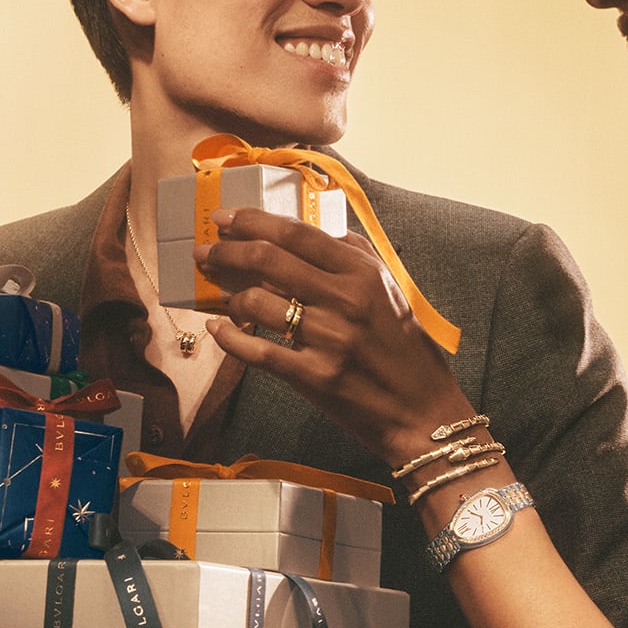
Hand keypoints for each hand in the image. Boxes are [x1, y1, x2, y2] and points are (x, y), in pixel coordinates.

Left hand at [196, 207, 472, 466]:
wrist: (421, 410)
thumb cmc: (406, 350)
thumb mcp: (391, 291)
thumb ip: (354, 256)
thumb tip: (311, 232)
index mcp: (364, 274)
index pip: (296, 234)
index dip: (251, 220)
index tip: (222, 218)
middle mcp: (346, 301)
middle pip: (268, 261)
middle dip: (227, 251)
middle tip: (206, 251)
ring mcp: (328, 340)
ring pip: (257, 303)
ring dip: (229, 296)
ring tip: (222, 295)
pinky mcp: (314, 377)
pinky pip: (257, 351)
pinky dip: (229, 338)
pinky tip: (219, 329)